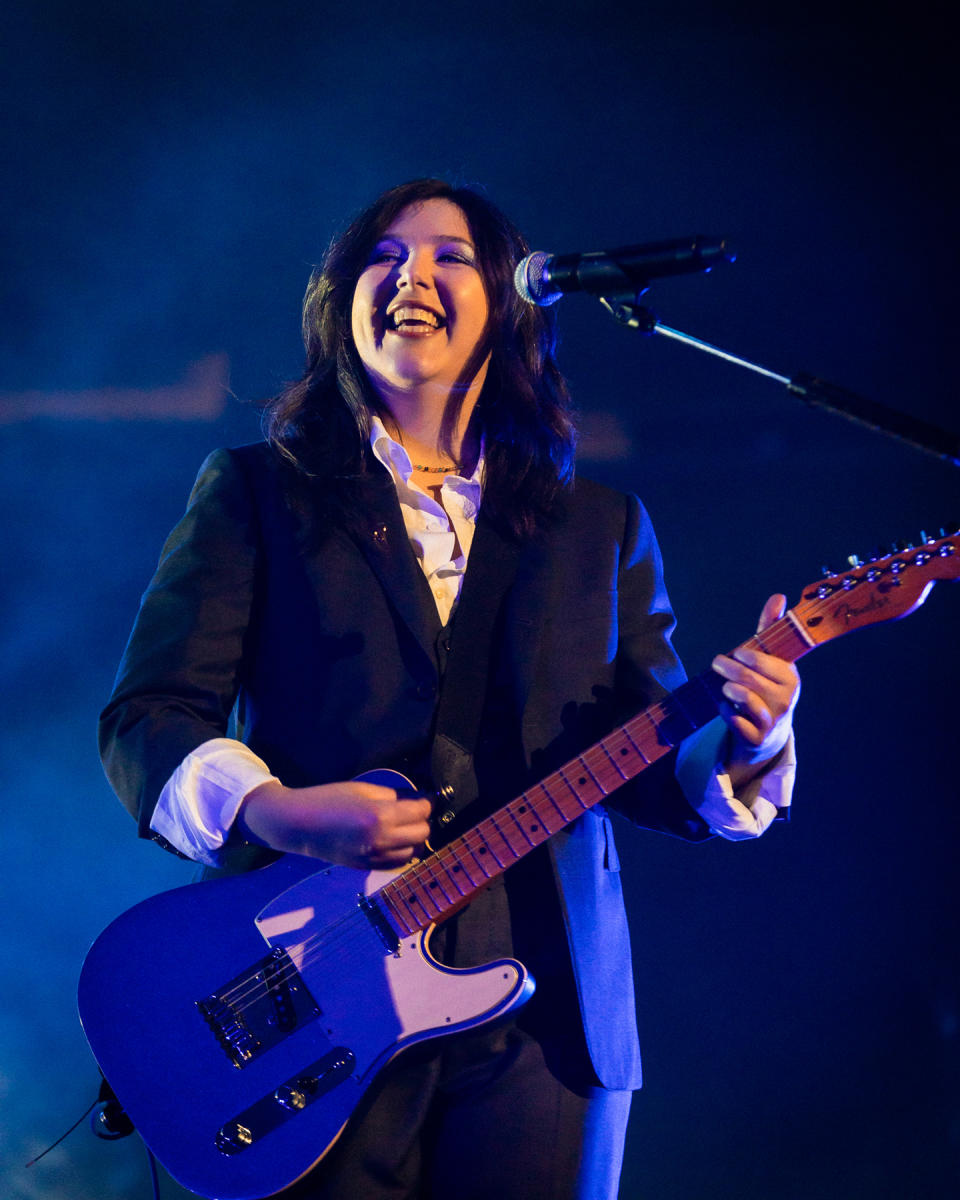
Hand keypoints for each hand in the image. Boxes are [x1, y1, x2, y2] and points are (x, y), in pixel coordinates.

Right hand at [236, 778, 432, 868]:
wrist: (300, 826)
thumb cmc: (329, 799)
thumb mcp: (364, 789)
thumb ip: (394, 795)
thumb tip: (419, 799)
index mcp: (380, 816)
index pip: (421, 811)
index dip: (428, 801)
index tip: (428, 795)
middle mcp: (382, 841)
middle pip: (423, 833)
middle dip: (423, 819)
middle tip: (415, 808)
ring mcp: (375, 858)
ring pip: (415, 851)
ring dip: (415, 837)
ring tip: (406, 824)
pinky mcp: (369, 868)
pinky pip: (400, 863)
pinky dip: (404, 851)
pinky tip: (396, 839)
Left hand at [712, 593, 799, 781]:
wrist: (769, 732)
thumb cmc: (767, 687)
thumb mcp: (771, 660)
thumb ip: (770, 629)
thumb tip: (779, 596)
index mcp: (790, 678)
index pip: (768, 663)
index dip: (749, 656)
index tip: (737, 652)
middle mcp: (785, 700)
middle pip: (751, 680)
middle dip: (729, 669)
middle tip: (717, 663)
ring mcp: (772, 721)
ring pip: (747, 701)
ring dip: (730, 691)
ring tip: (724, 687)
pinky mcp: (757, 738)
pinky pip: (737, 723)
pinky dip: (726, 713)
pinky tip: (723, 706)